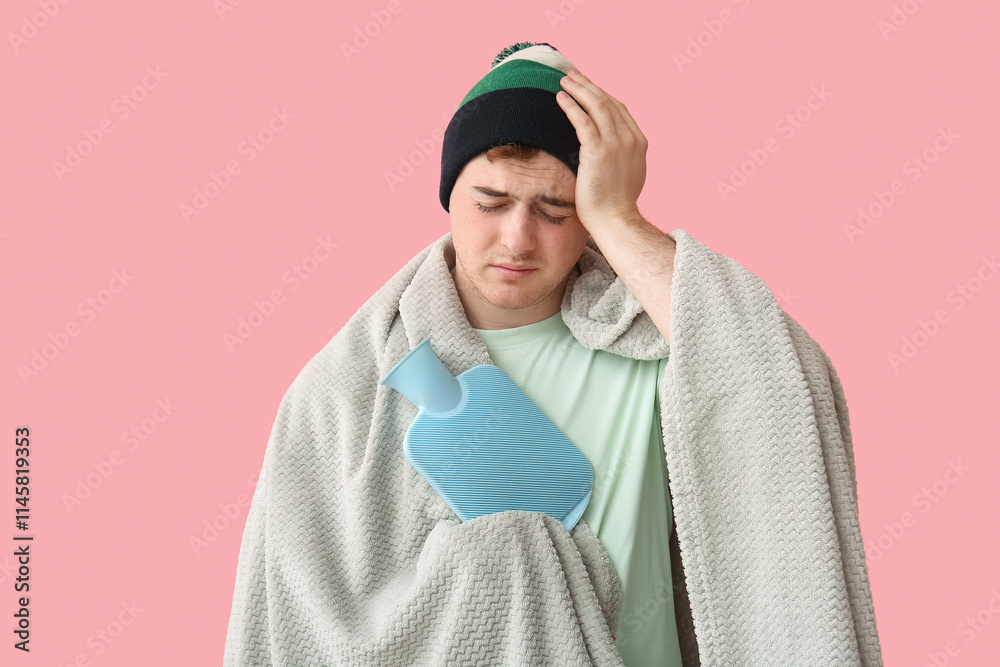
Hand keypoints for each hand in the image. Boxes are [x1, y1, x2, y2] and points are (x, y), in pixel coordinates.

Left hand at [555, 68, 647, 230]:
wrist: (615, 220)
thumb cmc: (616, 204)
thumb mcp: (627, 174)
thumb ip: (622, 156)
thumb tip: (609, 149)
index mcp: (639, 142)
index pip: (619, 109)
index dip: (602, 94)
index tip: (588, 86)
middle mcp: (630, 139)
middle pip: (608, 102)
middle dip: (589, 86)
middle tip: (572, 75)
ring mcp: (616, 144)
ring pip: (596, 106)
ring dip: (579, 89)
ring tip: (564, 81)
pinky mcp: (598, 151)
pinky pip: (582, 121)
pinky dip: (571, 106)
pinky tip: (560, 98)